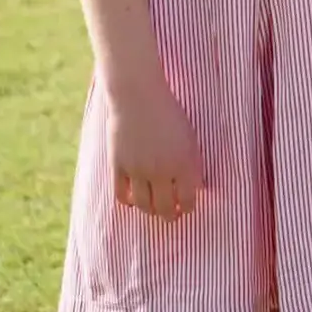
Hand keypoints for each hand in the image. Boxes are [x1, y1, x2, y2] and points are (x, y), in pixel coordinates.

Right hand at [103, 75, 203, 219]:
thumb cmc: (169, 113)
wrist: (139, 96)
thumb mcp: (189, 137)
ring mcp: (138, 170)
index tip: (187, 207)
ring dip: (150, 211)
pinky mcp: (118, 166)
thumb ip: (190, 163)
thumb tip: (193, 188)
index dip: (188, 207)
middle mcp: (161, 170)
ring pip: (143, 206)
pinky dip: (128, 202)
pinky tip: (134, 199)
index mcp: (184, 162)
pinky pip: (122, 196)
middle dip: (170, 215)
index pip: (189, 200)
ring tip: (154, 209)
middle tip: (172, 215)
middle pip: (165, 208)